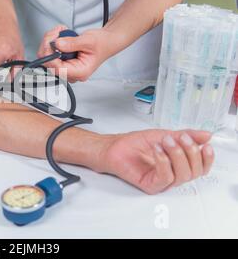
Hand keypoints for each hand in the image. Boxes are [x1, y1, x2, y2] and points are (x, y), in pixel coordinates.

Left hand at [37, 25, 121, 82]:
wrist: (107, 41)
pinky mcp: (63, 62)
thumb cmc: (102, 43)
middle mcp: (72, 73)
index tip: (51, 41)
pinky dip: (51, 43)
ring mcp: (66, 68)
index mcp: (80, 72)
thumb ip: (71, 43)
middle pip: (49, 65)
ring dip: (49, 43)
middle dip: (48, 46)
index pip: (57, 69)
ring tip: (59, 31)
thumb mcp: (88, 40)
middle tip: (55, 33)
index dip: (50, 55)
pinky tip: (58, 35)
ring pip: (47, 58)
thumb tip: (57, 44)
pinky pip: (50, 54)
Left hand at [97, 130, 213, 194]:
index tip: (205, 145)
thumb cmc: (134, 143)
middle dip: (191, 153)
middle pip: (194, 172)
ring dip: (177, 155)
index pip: (200, 167)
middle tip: (180, 138)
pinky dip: (164, 161)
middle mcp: (172, 174)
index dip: (206, 158)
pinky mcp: (151, 185)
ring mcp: (162, 181)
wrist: (114, 147)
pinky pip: (166, 178)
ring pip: (182, 176)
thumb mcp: (164, 134)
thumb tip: (206, 136)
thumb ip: (186, 136)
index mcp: (178, 164)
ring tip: (165, 141)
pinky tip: (157, 150)